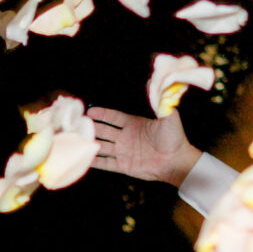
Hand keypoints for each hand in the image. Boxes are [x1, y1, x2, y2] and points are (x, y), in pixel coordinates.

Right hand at [87, 106, 201, 187]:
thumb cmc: (174, 138)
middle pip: (104, 131)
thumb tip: (157, 86)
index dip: (102, 114)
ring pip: (102, 146)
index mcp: (134, 124)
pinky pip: (105, 163)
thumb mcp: (169, 117)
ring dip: (90, 143)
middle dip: (91, 128)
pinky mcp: (123, 165)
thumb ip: (161, 103)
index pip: (113, 117)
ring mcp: (123, 152)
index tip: (89, 111)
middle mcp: (125, 137)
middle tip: (77, 125)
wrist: (176, 160)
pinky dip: (94, 162)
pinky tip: (83, 159)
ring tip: (76, 141)